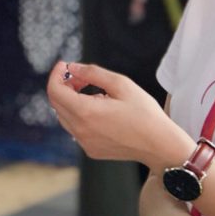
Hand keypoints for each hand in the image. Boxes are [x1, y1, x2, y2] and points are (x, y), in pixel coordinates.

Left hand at [47, 62, 192, 169]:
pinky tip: (99, 110)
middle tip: (80, 76)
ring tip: (91, 91)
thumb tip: (72, 68)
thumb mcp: (121, 84)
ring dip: (70, 100)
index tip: (64, 65)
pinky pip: (75, 129)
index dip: (56, 75)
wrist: (160, 145)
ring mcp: (84, 143)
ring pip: (64, 116)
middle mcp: (80, 130)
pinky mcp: (91, 150)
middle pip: (56, 103)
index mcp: (86, 112)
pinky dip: (79, 115)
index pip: (54, 91)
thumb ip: (93, 73)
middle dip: (63, 85)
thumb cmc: (144, 113)